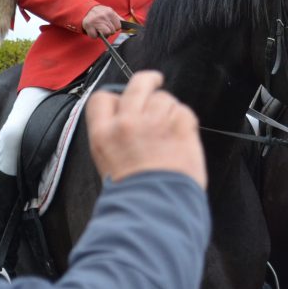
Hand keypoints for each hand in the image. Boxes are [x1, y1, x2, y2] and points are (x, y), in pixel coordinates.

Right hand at [82, 5, 121, 37]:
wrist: (86, 10)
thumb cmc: (100, 13)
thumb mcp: (110, 13)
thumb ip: (119, 19)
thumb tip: (129, 28)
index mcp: (110, 12)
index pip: (118, 27)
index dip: (114, 28)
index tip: (109, 25)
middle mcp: (103, 16)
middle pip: (112, 31)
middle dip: (108, 31)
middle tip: (103, 27)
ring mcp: (95, 21)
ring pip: (106, 34)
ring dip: (102, 34)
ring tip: (99, 29)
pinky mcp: (88, 25)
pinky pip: (94, 36)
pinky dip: (93, 35)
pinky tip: (93, 30)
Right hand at [86, 71, 206, 188]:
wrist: (155, 208)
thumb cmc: (134, 195)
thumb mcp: (108, 163)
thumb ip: (115, 137)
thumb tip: (128, 120)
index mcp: (103, 133)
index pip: (102, 98)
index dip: (115, 96)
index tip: (124, 99)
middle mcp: (127, 122)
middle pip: (138, 83)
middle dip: (148, 80)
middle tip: (156, 81)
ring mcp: (154, 122)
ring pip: (164, 98)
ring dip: (169, 110)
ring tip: (170, 133)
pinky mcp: (180, 125)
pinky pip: (184, 111)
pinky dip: (185, 122)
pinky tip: (182, 139)